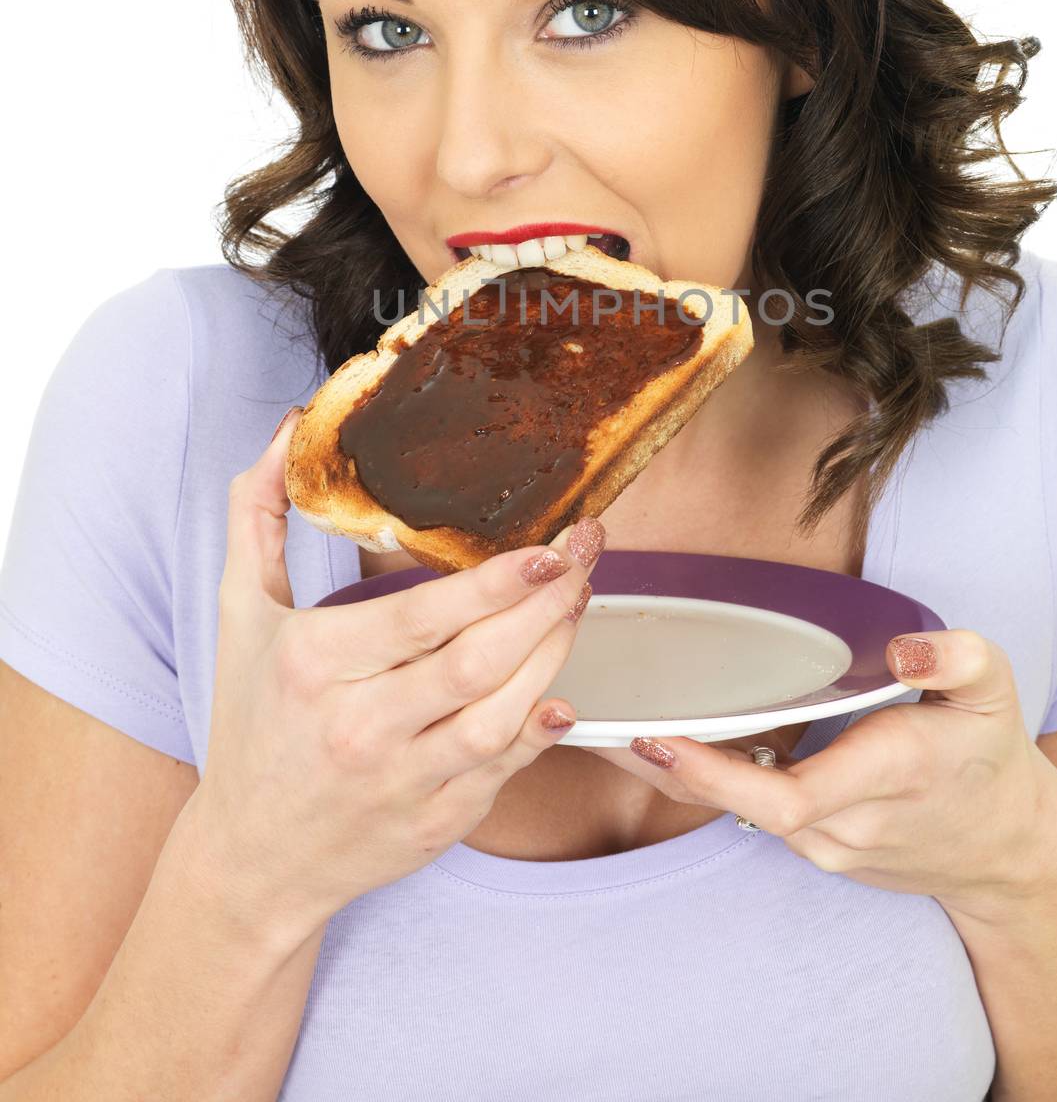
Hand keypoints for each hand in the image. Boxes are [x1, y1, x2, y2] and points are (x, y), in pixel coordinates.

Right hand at [183, 407, 600, 934]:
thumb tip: (289, 429)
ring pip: (503, 715)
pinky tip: (564, 686)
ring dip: (554, 655)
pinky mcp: (435, 824)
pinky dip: (541, 728)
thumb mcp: (238, 614)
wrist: (250, 858)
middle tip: (585, 556)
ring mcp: (402, 782)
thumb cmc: (251, 722)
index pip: (422, 618)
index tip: (548, 550)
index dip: (496, 584)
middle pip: (477, 662)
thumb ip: (257, 515)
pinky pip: (504, 768)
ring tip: (579, 602)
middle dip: (547, 605)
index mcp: (314, 666)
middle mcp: (360, 728)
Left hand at [578, 629, 1056, 923]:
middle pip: (740, 804)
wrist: (1009, 852)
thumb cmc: (991, 758)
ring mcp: (829, 847)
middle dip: (666, 765)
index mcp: (887, 775)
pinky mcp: (817, 851)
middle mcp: (848, 822)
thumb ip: (957, 657)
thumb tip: (903, 646)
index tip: (658, 735)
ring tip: (611, 720)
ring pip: (738, 810)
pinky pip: (751, 814)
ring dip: (675, 771)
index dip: (715, 773)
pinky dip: (706, 779)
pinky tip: (664, 741)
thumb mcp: (995, 691)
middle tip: (598, 720)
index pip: (787, 797)